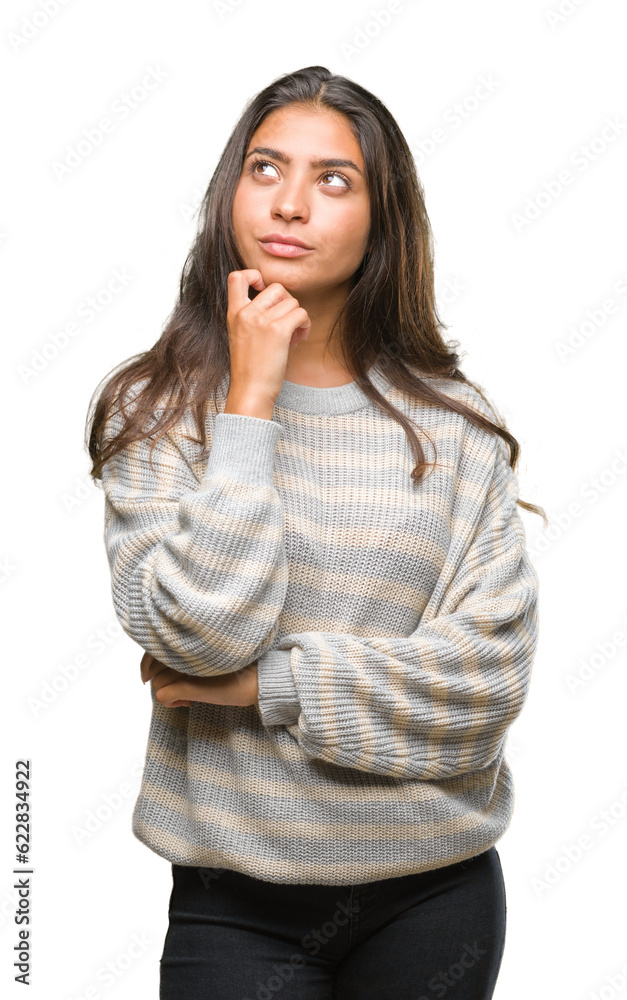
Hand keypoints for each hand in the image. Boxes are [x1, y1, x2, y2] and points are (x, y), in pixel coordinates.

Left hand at [140, 652, 258, 707]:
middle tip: (181, 688)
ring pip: (157, 684)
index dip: (146, 664)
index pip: (151, 650)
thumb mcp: (206, 659)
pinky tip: (189, 702)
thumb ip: (185, 655)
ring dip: (171, 692)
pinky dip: (172, 702)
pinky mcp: (190, 686)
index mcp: (187, 641)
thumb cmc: (235, 669)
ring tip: (190, 694)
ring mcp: (186, 668)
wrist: (257, 679)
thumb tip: (160, 669)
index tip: (146, 676)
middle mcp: (184, 651)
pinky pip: (163, 696)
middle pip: (153, 669)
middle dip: (161, 680)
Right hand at [226, 269, 310, 404]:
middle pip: (276, 287)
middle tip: (287, 323)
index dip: (255, 276)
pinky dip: (305, 325)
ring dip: (298, 318)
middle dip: (287, 303)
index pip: (237, 276)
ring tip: (293, 336)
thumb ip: (250, 317)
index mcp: (234, 313)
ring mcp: (262, 320)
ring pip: (292, 302)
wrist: (250, 391)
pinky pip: (301, 313)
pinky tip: (299, 339)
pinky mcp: (278, 330)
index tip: (264, 291)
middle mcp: (246, 313)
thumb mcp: (240, 336)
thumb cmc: (249, 369)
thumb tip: (276, 302)